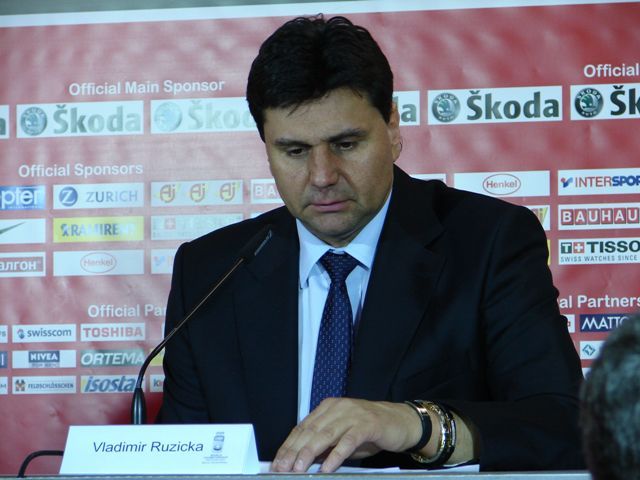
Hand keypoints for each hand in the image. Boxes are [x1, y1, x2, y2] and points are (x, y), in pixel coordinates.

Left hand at [270, 398, 421, 472]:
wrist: (400, 422)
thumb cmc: (369, 431)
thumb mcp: (342, 436)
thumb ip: (324, 444)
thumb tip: (301, 460)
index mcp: (328, 408)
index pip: (302, 427)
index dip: (288, 446)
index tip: (277, 462)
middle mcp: (338, 408)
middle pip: (310, 431)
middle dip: (294, 452)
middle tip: (283, 469)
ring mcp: (352, 415)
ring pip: (325, 435)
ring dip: (309, 454)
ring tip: (299, 469)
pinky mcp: (367, 425)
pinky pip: (347, 442)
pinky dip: (335, 456)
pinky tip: (327, 468)